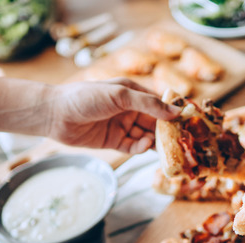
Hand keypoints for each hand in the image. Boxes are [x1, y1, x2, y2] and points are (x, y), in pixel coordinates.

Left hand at [46, 78, 179, 153]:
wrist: (55, 114)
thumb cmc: (85, 97)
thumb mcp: (120, 95)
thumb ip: (148, 104)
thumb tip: (175, 111)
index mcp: (132, 92)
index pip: (159, 102)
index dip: (173, 111)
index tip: (188, 120)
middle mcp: (129, 109)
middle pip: (155, 122)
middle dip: (167, 130)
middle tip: (181, 140)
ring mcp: (121, 126)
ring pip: (146, 136)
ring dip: (155, 141)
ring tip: (163, 146)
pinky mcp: (113, 142)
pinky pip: (133, 147)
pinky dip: (141, 148)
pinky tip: (144, 146)